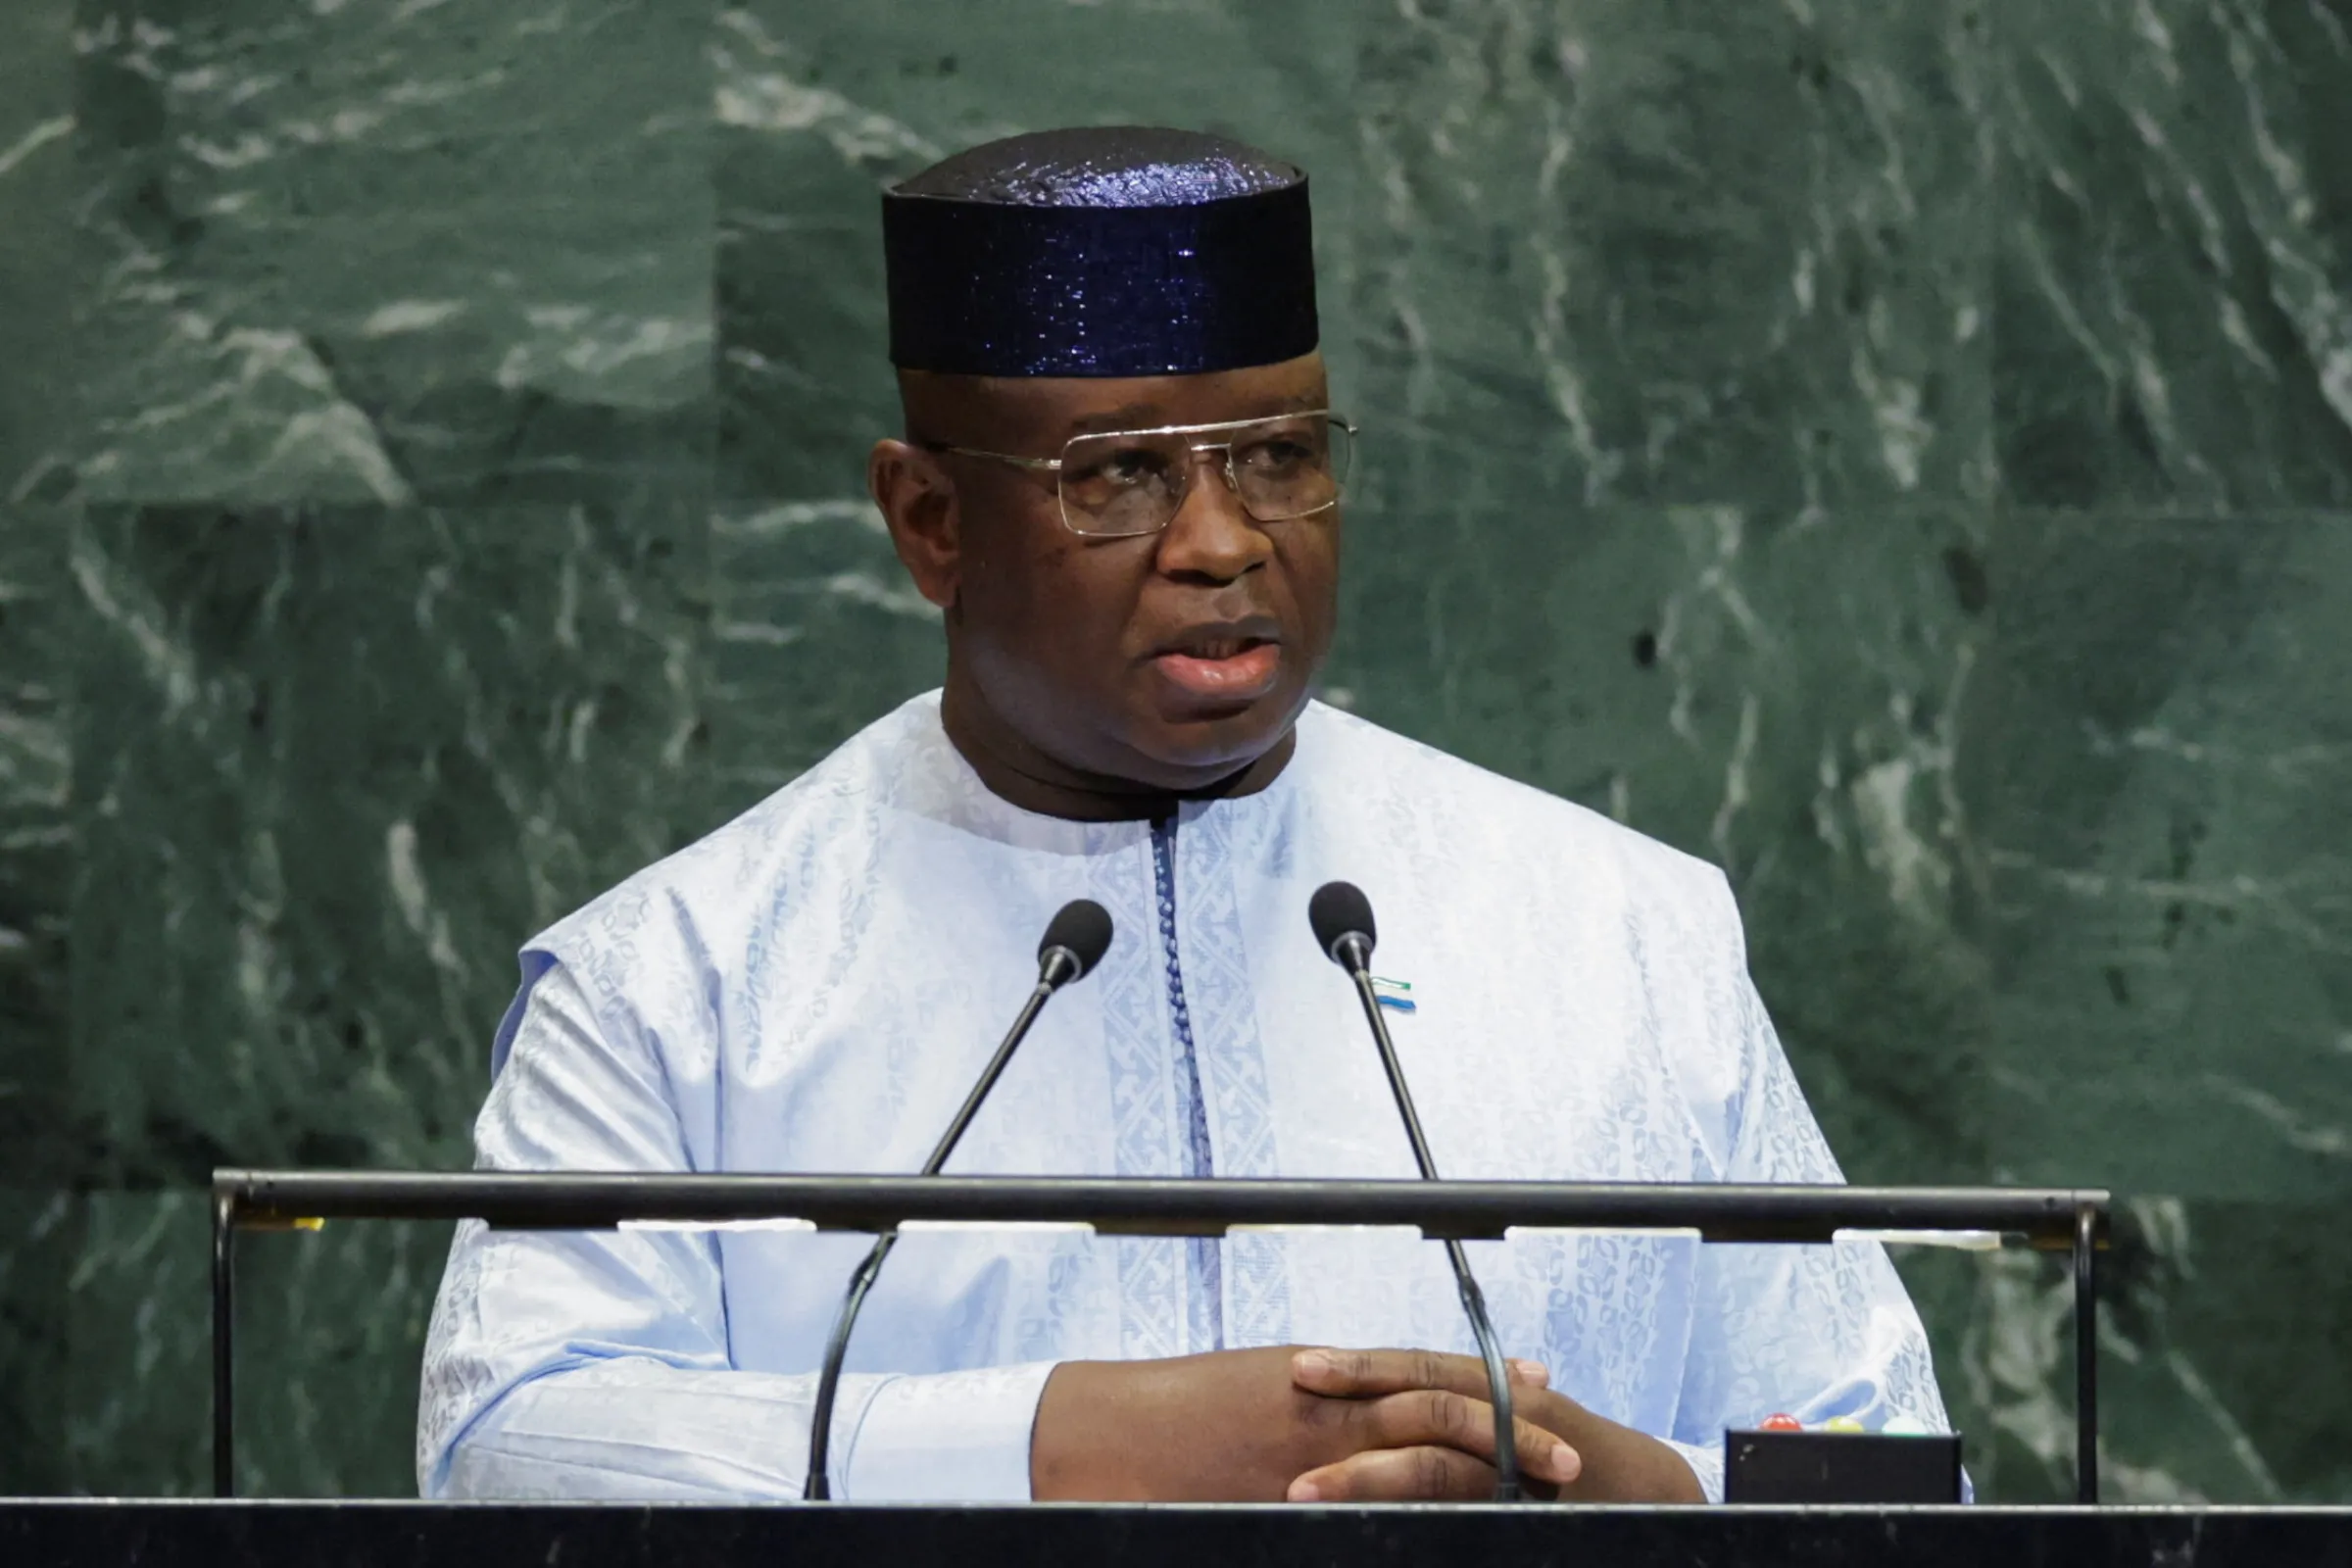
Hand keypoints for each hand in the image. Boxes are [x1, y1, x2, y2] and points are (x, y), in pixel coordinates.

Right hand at [1030, 1345, 1580, 1501]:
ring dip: (1493, 1465)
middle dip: (1509, 1427)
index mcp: (1319, 1375)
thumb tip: (1352, 1403)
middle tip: (1568, 1448)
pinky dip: (1428, 1506)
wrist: (1107, 1432)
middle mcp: (1326, 1407)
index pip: (1418, 1371)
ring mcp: (1313, 1455)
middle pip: (1441, 1409)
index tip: (1532, 1382)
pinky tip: (1464, 1517)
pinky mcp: (1293, 1495)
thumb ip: (1311, 1398)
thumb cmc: (1172, 1411)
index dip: (1481, 1378)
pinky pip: (1376, 1502)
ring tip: (1547, 1480)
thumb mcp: (1252, 1388)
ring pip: (1424, 1452)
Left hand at [1291, 1347, 1705, 1502]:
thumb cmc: (1574, 1459)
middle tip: (1293, 1399)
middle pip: (1420, 1402)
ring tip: (1309, 1489)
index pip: (1418, 1371)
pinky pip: (1467, 1508)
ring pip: (1436, 1463)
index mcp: (1495, 1394)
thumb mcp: (1517, 1425)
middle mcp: (1507, 1417)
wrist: (1655, 1495)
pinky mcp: (1528, 1508)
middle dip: (1354, 1400)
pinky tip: (1376, 1530)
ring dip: (1368, 1474)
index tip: (1300, 1366)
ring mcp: (1518, 1464)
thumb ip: (1466, 1416)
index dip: (1362, 1366)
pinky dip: (1423, 1518)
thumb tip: (1394, 1407)